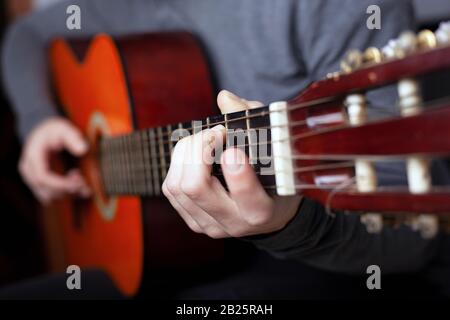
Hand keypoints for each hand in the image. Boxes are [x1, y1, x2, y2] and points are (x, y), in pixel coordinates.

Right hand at [19, 117, 91, 203]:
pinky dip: (65, 193)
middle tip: (84, 181)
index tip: (78, 182)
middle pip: (46, 191)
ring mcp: (33, 179)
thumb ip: (73, 138)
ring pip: (49, 197)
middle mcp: (29, 171)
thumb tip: (83, 150)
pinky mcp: (40, 184)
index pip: (43, 177)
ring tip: (80, 179)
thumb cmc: (54, 130)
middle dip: (67, 190)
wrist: (43, 132)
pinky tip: (75, 181)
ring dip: (67, 193)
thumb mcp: (64, 129)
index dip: (61, 184)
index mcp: (33, 156)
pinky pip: (52, 196)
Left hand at [162, 90, 300, 238]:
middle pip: (195, 188)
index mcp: (262, 212)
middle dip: (198, 150)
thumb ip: (253, 120)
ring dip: (185, 153)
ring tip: (205, 139)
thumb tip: (224, 98)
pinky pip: (170, 189)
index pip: (247, 199)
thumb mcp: (275, 149)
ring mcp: (209, 225)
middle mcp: (233, 224)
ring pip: (177, 186)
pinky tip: (194, 152)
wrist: (268, 214)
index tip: (233, 149)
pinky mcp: (192, 220)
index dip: (238, 173)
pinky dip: (178, 163)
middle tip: (216, 133)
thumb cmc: (275, 176)